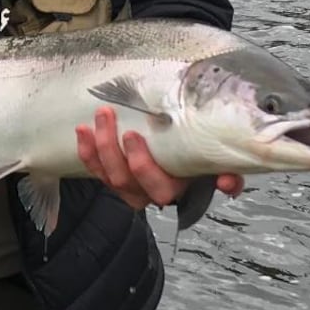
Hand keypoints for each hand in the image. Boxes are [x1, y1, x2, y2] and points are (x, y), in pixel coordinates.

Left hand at [75, 105, 243, 210]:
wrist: (187, 153)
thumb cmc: (202, 157)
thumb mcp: (217, 163)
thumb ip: (227, 173)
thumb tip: (226, 182)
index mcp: (177, 189)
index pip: (158, 188)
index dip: (142, 165)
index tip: (133, 135)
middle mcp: (149, 193)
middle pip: (125, 180)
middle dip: (112, 149)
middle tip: (110, 116)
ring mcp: (129, 187)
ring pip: (108, 175)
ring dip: (98, 146)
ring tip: (98, 116)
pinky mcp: (113, 176)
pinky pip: (95, 169)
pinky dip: (87, 151)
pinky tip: (82, 130)